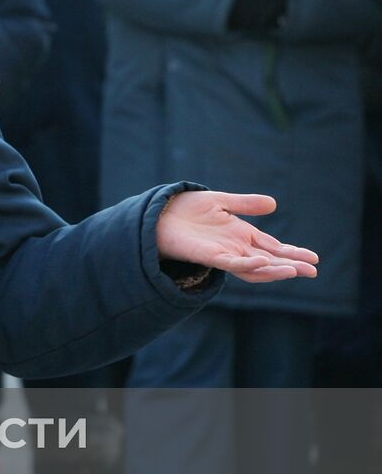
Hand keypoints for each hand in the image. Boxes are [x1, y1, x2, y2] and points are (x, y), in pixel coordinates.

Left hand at [156, 192, 317, 281]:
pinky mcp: (208, 256)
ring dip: (274, 269)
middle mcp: (235, 247)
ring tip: (295, 270)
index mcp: (240, 235)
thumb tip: (273, 204)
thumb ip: (245, 204)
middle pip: (269, 260)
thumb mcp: (221, 202)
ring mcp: (223, 253)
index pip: (272, 247)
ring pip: (254, 266)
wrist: (159, 213)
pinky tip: (263, 261)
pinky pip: (231, 263)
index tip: (314, 258)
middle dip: (291, 265)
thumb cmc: (186, 209)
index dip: (292, 253)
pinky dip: (248, 263)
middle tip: (314, 270)